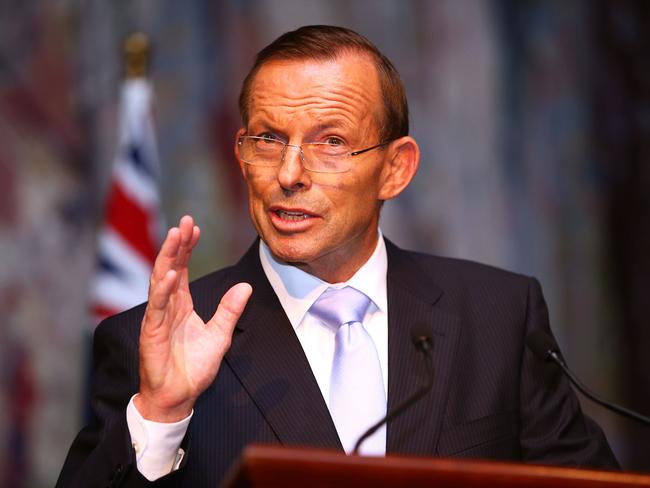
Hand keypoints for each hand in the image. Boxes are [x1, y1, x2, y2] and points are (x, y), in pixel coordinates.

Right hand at [134, 215, 251, 421]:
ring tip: (175, 235)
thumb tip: (245, 286)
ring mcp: (157, 317)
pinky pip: (157, 307)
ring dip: (168, 258)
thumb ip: (230, 310)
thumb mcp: (219, 335)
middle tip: (184, 221)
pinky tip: (171, 274)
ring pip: (160, 281)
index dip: (187, 248)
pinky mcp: (152, 332)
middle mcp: (167, 306)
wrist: (178, 397)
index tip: (194, 227)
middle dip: (177, 244)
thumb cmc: (194, 368)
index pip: (183, 269)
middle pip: (170, 267)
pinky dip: (164, 291)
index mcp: (181, 305)